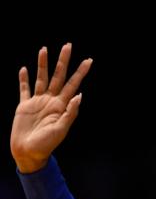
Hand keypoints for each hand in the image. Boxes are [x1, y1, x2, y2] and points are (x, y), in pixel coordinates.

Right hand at [10, 43, 92, 172]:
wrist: (29, 154)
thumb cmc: (47, 145)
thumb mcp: (62, 130)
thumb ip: (70, 113)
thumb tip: (80, 95)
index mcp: (62, 105)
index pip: (73, 84)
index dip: (80, 72)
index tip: (89, 60)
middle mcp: (51, 100)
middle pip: (58, 75)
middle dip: (63, 61)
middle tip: (68, 45)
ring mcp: (37, 102)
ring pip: (41, 78)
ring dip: (42, 64)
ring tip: (44, 49)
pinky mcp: (24, 106)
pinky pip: (24, 90)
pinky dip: (24, 79)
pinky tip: (25, 68)